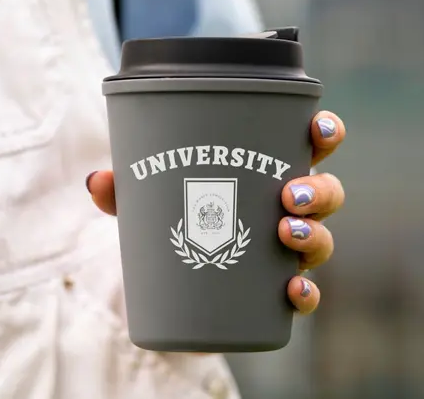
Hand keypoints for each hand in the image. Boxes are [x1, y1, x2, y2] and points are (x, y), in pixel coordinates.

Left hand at [87, 111, 345, 315]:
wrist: (174, 290)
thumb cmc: (175, 223)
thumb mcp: (148, 202)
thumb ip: (126, 189)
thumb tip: (96, 181)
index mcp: (268, 173)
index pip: (311, 146)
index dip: (326, 133)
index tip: (318, 127)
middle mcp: (288, 210)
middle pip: (326, 194)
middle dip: (319, 190)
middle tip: (290, 194)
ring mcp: (288, 252)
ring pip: (322, 240)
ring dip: (315, 235)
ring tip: (287, 231)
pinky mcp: (276, 293)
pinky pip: (305, 294)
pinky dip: (305, 293)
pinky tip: (293, 290)